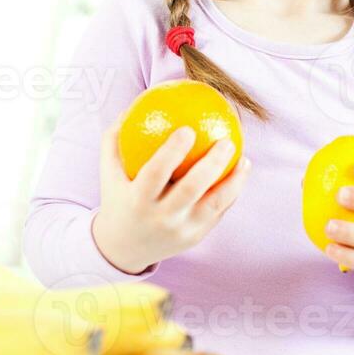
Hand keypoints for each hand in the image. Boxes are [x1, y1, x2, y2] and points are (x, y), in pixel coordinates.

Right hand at [92, 116, 250, 273]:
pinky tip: (240, 171)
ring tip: (244, 158)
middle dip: (212, 164)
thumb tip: (133, 105)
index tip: (188, 128)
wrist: (123, 249)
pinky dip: (232, 192)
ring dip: (234, 181)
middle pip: (191, 190)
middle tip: (226, 140)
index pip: (155, 173)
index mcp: (137, 200)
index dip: (172, 152)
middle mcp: (160, 218)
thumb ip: (116, 138)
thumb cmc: (118, 198)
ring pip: (214, 205)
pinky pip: (219, 212)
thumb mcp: (109, 171)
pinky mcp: (196, 237)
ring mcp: (181, 231)